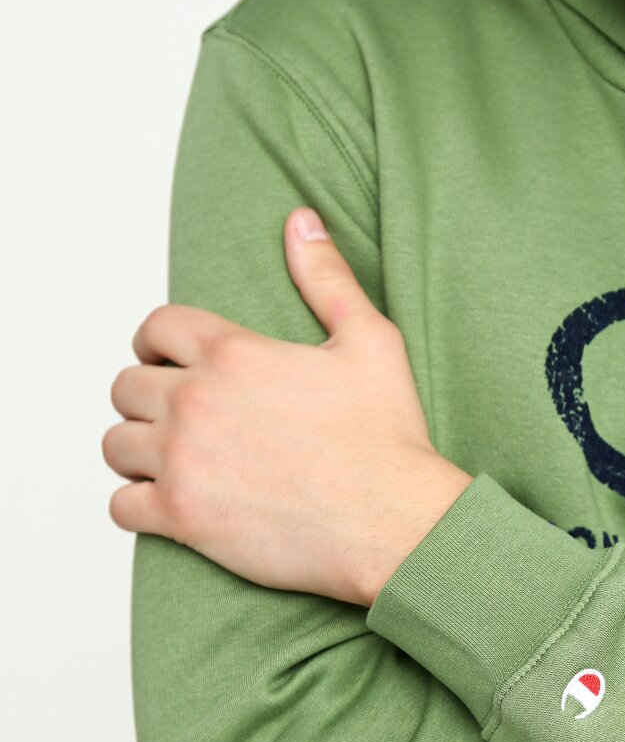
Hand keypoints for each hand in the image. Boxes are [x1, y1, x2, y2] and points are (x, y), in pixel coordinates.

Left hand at [102, 206, 473, 606]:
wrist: (392, 520)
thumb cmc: (385, 434)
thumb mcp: (369, 339)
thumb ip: (326, 276)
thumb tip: (301, 221)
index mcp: (234, 354)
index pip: (156, 326)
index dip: (158, 339)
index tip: (169, 357)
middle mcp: (196, 402)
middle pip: (126, 384)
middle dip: (147, 392)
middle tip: (178, 410)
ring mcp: (183, 462)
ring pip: (115, 443)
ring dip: (138, 445)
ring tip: (171, 453)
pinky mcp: (182, 518)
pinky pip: (120, 506)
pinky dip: (136, 502)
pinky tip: (169, 498)